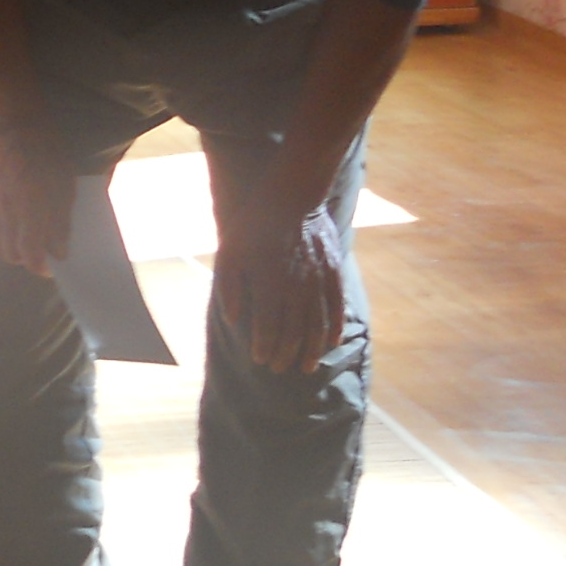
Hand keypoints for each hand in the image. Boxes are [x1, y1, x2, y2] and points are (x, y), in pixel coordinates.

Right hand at [0, 124, 73, 275]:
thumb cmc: (51, 162)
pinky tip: (4, 239)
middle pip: (10, 252)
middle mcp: (6, 205)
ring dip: (8, 253)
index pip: (30, 250)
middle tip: (38, 257)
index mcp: (31, 203)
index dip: (40, 266)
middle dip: (26, 260)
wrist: (23, 134)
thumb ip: (60, 226)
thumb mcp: (66, 192)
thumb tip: (58, 255)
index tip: (48, 269)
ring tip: (21, 249)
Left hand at [210, 200, 346, 375]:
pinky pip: (337, 307)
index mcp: (269, 283)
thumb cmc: (253, 224)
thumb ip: (227, 287)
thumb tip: (233, 320)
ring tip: (306, 367)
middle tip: (278, 369)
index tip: (260, 361)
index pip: (268, 327)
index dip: (264, 347)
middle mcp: (296, 286)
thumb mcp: (228, 251)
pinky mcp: (334, 272)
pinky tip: (331, 343)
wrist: (292, 196)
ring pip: (317, 325)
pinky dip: (335, 328)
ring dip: (312, 350)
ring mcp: (318, 280)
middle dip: (285, 354)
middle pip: (293, 331)